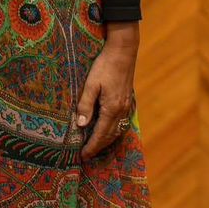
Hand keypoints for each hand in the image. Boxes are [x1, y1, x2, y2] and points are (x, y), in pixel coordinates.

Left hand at [75, 21, 138, 159]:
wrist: (123, 51)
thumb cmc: (104, 66)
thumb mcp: (90, 84)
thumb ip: (85, 105)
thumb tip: (80, 125)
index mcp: (112, 109)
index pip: (100, 134)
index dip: (91, 146)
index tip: (83, 156)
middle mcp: (122, 110)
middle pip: (110, 135)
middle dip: (98, 146)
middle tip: (87, 155)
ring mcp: (127, 106)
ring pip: (117, 130)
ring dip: (106, 140)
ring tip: (95, 146)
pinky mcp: (127, 100)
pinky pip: (121, 122)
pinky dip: (113, 131)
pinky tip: (107, 130)